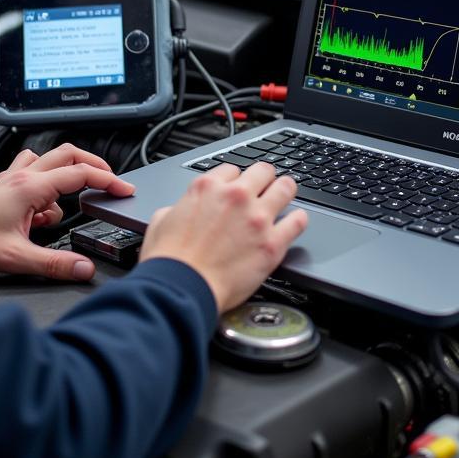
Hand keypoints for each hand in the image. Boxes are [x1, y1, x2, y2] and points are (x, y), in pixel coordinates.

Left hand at [0, 144, 133, 280]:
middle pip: (68, 154)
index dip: (108, 180)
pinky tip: (41, 210)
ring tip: (74, 198)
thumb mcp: (15, 257)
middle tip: (110, 181)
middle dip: (94, 165)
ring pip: (49, 160)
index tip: (124, 189)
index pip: (80, 174)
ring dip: (67, 173)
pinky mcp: (1, 187)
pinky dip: (45, 185)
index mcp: (30, 187)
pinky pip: (31, 173)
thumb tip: (83, 269)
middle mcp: (21, 177)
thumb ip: (54, 264)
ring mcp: (10, 179)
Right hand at [138, 162, 307, 311]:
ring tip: (285, 195)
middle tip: (265, 187)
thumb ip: (178, 208)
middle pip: (263, 171)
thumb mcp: (160, 221)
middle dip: (264, 178)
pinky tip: (295, 221)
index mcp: (208, 188)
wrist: (181, 288)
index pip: (232, 169)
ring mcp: (257, 219)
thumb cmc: (169, 261)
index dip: (235, 179)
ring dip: (285, 190)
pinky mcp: (272, 244)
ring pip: (285, 188)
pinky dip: (298, 220)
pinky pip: (298, 222)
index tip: (237, 188)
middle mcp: (236, 197)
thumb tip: (180, 210)